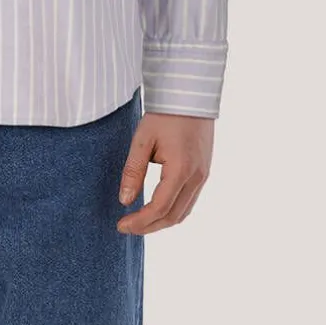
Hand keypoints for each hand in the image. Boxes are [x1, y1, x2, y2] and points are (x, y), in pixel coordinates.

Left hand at [116, 112, 214, 232]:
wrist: (191, 97)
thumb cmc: (165, 115)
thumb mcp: (142, 140)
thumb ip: (133, 171)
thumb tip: (125, 200)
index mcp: (181, 169)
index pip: (159, 208)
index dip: (140, 221)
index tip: (121, 225)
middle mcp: (197, 177)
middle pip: (173, 216)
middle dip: (149, 227)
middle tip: (127, 227)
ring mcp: (203, 176)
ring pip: (184, 212)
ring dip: (161, 222)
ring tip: (139, 222)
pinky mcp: (204, 172)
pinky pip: (189, 201)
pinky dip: (172, 211)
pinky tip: (156, 209)